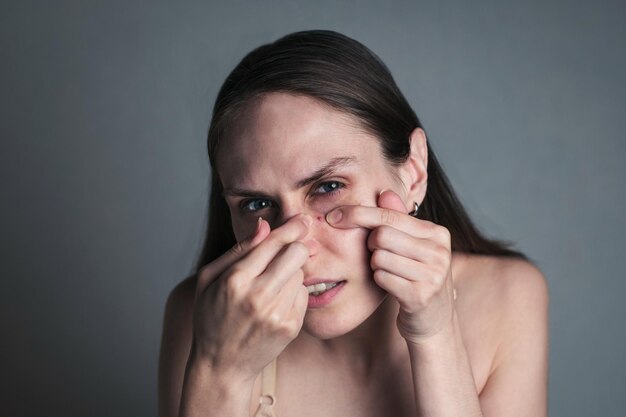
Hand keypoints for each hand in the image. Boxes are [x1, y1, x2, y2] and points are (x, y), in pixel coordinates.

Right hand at [191, 214, 310, 381]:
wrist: (221, 366)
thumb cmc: (211, 317)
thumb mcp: (209, 279)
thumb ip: (238, 250)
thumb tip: (264, 225)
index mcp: (235, 280)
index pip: (272, 243)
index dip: (291, 228)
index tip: (301, 220)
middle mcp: (258, 296)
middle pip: (296, 253)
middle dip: (296, 247)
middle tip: (289, 250)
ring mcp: (276, 314)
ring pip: (301, 273)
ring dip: (292, 273)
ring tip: (272, 285)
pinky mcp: (290, 327)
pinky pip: (304, 295)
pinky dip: (294, 293)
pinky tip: (276, 302)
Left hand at [326, 190, 455, 343]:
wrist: (434, 320)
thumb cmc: (417, 277)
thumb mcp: (412, 247)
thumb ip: (398, 219)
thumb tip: (384, 192)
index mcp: (437, 233)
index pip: (390, 215)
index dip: (358, 213)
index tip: (333, 216)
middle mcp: (439, 251)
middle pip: (382, 235)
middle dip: (372, 246)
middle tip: (380, 257)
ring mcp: (433, 274)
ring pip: (379, 257)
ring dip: (376, 266)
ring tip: (390, 273)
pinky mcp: (421, 296)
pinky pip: (382, 278)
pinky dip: (379, 281)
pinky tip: (392, 286)